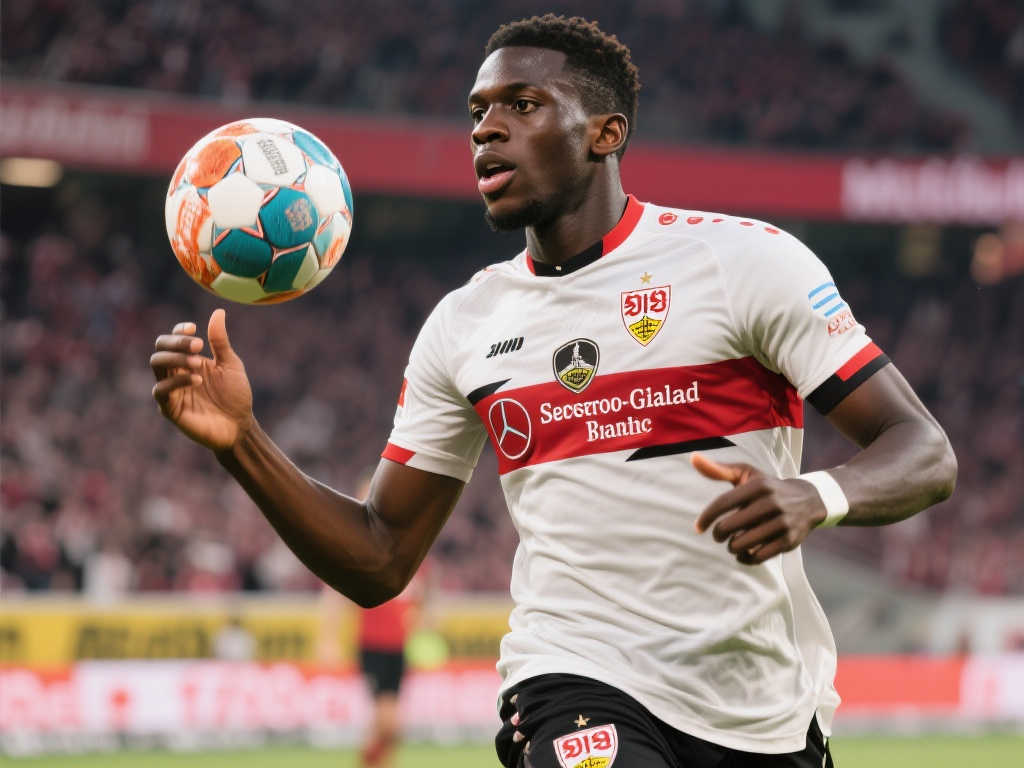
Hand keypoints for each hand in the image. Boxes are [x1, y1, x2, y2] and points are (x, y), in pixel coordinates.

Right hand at [151, 308, 252, 451]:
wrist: (240, 425)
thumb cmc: (235, 395)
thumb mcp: (230, 364)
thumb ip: (220, 341)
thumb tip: (218, 312)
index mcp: (187, 360)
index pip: (171, 340)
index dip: (178, 332)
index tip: (193, 329)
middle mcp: (175, 373)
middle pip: (160, 349)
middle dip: (176, 343)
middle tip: (198, 346)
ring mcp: (171, 390)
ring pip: (157, 365)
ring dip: (176, 358)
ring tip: (198, 363)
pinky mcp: (170, 409)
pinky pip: (161, 390)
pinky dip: (177, 381)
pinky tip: (197, 379)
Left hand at [691, 453, 826, 564]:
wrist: (809, 500)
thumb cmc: (768, 487)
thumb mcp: (747, 474)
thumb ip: (719, 469)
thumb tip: (693, 458)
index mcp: (758, 485)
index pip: (723, 503)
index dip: (707, 517)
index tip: (698, 527)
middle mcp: (771, 502)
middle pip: (730, 526)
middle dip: (719, 534)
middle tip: (719, 534)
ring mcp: (782, 523)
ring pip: (742, 544)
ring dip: (732, 547)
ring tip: (732, 543)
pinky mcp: (789, 541)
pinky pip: (758, 557)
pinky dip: (746, 558)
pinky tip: (744, 553)